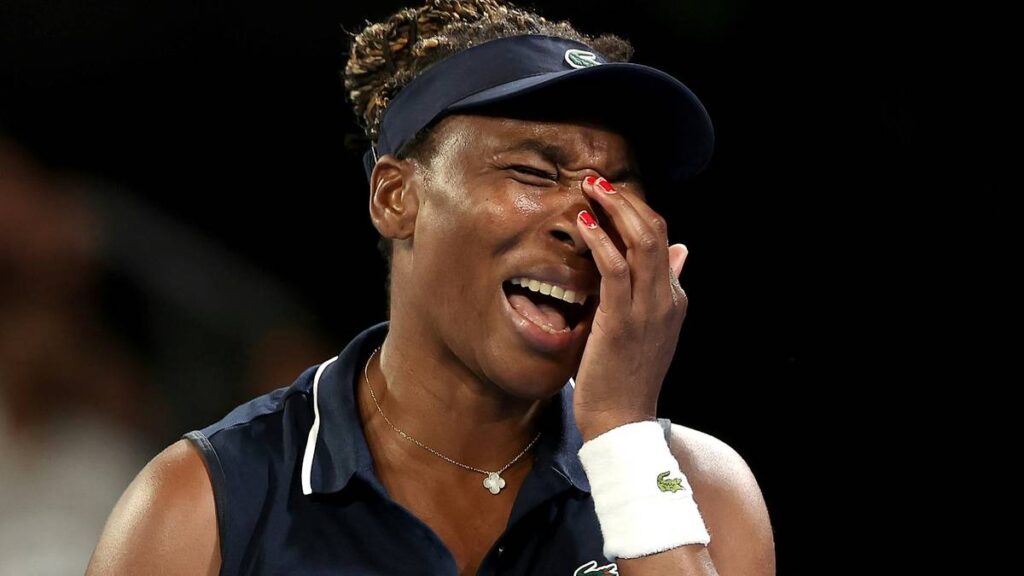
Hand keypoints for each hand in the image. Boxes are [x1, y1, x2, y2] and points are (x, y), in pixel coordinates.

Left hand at [572, 175, 688, 440]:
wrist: (622, 422)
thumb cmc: (626, 376)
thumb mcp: (649, 327)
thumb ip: (662, 287)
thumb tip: (680, 251)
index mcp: (674, 299)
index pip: (661, 240)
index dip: (635, 211)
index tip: (606, 195)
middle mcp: (667, 299)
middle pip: (656, 231)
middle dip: (626, 200)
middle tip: (596, 181)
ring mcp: (647, 310)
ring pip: (641, 241)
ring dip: (615, 209)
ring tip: (590, 188)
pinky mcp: (622, 321)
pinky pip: (615, 268)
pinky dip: (599, 240)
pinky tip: (583, 224)